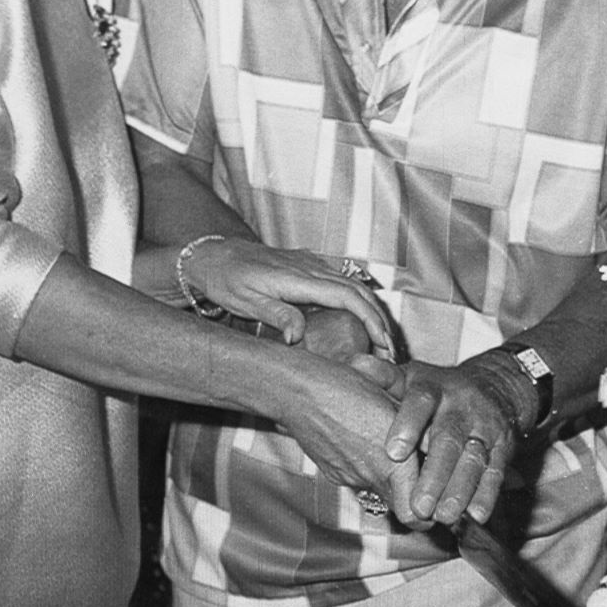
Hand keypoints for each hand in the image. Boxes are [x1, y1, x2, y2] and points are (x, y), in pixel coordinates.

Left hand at [185, 239, 393, 355]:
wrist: (215, 255)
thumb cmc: (227, 281)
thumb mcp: (246, 302)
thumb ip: (276, 316)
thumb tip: (298, 336)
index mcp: (299, 277)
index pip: (347, 297)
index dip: (370, 319)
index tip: (383, 344)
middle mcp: (311, 266)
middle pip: (359, 290)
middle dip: (380, 319)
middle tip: (390, 351)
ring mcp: (311, 262)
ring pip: (354, 283)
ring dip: (373, 309)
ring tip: (383, 339)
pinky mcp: (309, 264)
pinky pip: (343, 278)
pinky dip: (361, 298)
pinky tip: (364, 315)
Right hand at [281, 357, 425, 528]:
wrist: (303, 392)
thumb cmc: (350, 388)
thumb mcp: (396, 403)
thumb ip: (420, 431)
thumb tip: (443, 447)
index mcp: (393, 463)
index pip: (417, 516)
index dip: (429, 515)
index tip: (438, 502)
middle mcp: (372, 477)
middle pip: (401, 511)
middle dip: (414, 502)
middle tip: (424, 484)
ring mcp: (350, 478)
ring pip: (380, 494)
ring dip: (390, 483)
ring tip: (393, 456)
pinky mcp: (334, 474)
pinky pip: (358, 480)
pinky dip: (367, 470)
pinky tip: (364, 444)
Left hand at [353, 356, 530, 526]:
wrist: (494, 387)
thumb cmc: (439, 390)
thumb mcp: (413, 377)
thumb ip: (385, 377)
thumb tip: (356, 365)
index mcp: (433, 387)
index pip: (421, 401)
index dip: (408, 425)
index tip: (393, 452)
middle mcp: (461, 405)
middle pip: (449, 439)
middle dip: (435, 474)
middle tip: (419, 505)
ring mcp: (484, 426)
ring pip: (473, 459)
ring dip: (460, 489)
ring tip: (444, 516)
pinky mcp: (502, 447)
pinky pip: (495, 471)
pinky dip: (487, 494)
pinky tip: (476, 516)